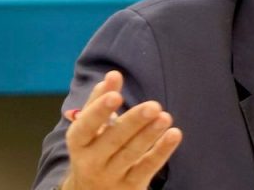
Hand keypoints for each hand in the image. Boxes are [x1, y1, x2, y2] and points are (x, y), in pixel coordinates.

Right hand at [62, 71, 182, 189]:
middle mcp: (91, 161)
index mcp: (78, 141)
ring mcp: (111, 176)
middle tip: (154, 105)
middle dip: (134, 122)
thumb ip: (100, 100)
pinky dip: (161, 151)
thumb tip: (113, 74)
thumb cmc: (93, 148)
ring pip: (131, 154)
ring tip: (166, 117)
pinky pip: (147, 168)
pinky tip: (174, 134)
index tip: (116, 95)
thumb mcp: (89, 127)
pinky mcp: (131, 186)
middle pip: (114, 140)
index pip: (86, 126)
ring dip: (150, 135)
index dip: (99, 110)